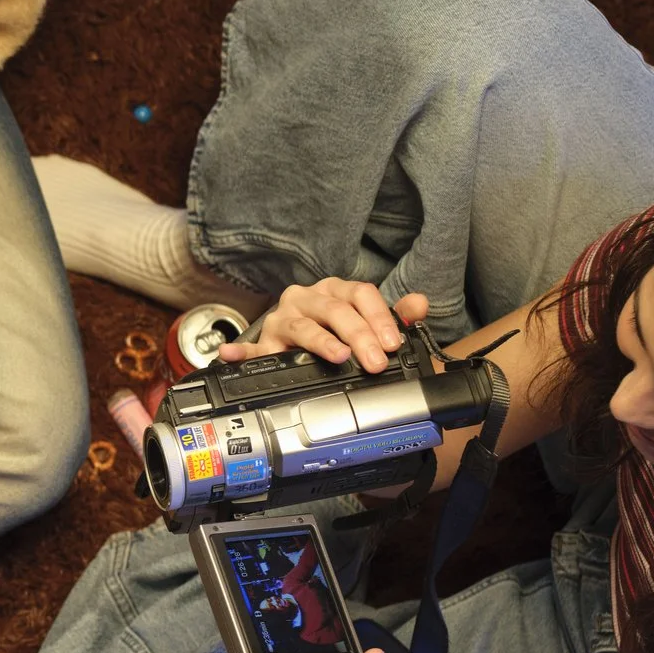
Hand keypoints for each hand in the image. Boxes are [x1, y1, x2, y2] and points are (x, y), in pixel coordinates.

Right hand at [218, 281, 430, 374]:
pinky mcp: (261, 344)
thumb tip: (420, 303)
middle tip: (375, 361)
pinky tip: (233, 354)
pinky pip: (249, 349)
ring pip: (302, 325)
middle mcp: (305, 300)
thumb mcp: (369, 323)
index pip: (359, 294)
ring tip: (338, 355)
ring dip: (320, 341)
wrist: (295, 346)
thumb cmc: (335, 332)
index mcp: (333, 291)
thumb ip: (397, 316)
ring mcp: (281, 320)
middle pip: (334, 310)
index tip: (392, 343)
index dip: (378, 318)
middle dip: (359, 335)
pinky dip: (241, 353)